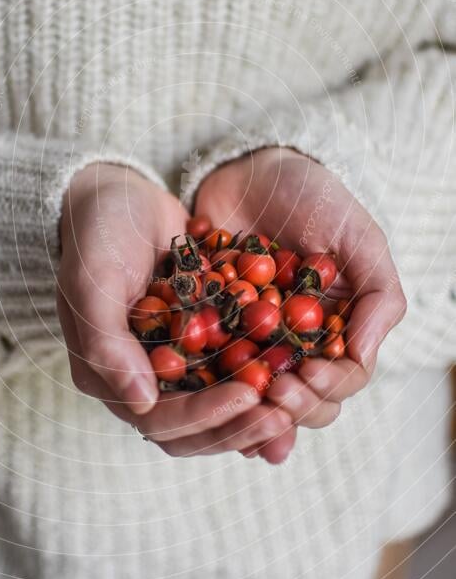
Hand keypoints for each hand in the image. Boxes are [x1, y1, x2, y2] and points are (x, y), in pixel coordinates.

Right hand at [57, 163, 294, 459]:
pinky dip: (264, 373)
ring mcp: (176, 358)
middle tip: (286, 413)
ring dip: (258, 410)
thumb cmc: (96, 238)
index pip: (161, 421)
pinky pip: (236, 365)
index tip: (248, 396)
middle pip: (196, 427)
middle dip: (240, 425)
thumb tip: (143, 404)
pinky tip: (301, 370)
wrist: (117, 194)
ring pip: (220, 403)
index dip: (205, 416)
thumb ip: (108, 345)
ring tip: (301, 396)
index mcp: (109, 377)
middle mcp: (143, 378)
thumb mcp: (92, 285)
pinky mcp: (202, 336)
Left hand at [195, 147, 406, 447]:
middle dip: (292, 404)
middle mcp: (297, 343)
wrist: (249, 168)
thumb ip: (378, 296)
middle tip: (272, 390)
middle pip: (303, 399)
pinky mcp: (211, 329)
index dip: (329, 385)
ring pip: (256, 396)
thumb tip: (362, 357)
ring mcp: (253, 340)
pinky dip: (207, 389)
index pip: (344, 377)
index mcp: (337, 328)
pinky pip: (209, 369)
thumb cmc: (312, 197)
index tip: (307, 372)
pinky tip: (200, 396)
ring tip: (239, 404)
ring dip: (251, 410)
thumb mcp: (358, 237)